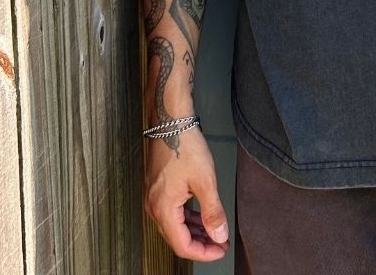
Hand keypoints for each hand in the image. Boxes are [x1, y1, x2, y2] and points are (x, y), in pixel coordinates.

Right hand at [143, 126, 230, 261]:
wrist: (171, 121)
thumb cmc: (185, 146)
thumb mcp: (205, 181)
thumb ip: (213, 212)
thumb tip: (219, 235)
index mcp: (163, 209)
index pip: (182, 245)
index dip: (203, 253)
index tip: (220, 250)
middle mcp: (154, 207)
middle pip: (177, 237)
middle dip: (200, 243)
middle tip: (221, 244)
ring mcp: (154, 197)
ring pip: (175, 224)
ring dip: (195, 231)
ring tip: (215, 232)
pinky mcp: (158, 188)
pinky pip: (173, 211)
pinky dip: (188, 217)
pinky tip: (202, 216)